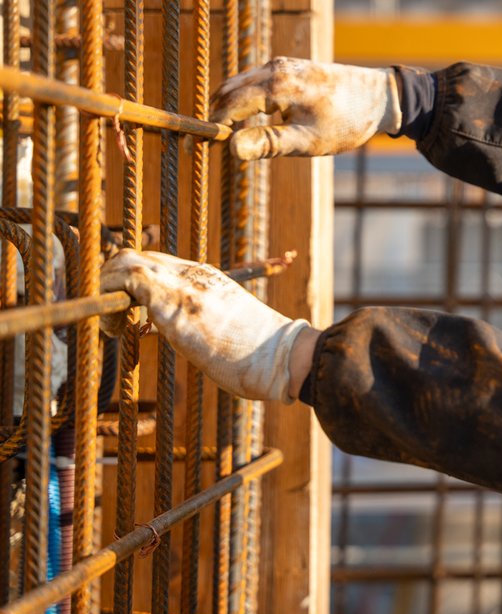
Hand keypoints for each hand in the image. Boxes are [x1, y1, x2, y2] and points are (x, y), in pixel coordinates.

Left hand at [100, 249, 314, 402]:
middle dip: (113, 285)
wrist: (283, 356)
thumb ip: (208, 322)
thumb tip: (199, 339)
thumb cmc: (263, 356)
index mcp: (209, 278)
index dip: (132, 285)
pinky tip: (119, 332)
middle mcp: (194, 274)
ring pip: (124, 261)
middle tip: (118, 324)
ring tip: (116, 328)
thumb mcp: (229, 329)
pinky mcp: (174, 301)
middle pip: (135, 257)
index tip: (130, 317)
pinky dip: (108, 302)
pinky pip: (123, 280)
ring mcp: (184, 284)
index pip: (156, 264)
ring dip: (107, 292)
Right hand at [210, 57, 400, 160]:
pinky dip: (243, 100)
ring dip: (227, 108)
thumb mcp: (309, 140)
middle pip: (228, 91)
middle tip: (201, 146)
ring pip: (239, 85)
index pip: (228, 104)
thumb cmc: (348, 121)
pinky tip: (247, 123)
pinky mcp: (288, 67)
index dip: (209, 128)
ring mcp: (281, 64)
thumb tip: (231, 149)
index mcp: (278, 84)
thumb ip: (269, 143)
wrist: (381, 97)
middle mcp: (275, 68)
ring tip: (221, 138)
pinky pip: (254, 82)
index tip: (193, 150)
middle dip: (213, 117)